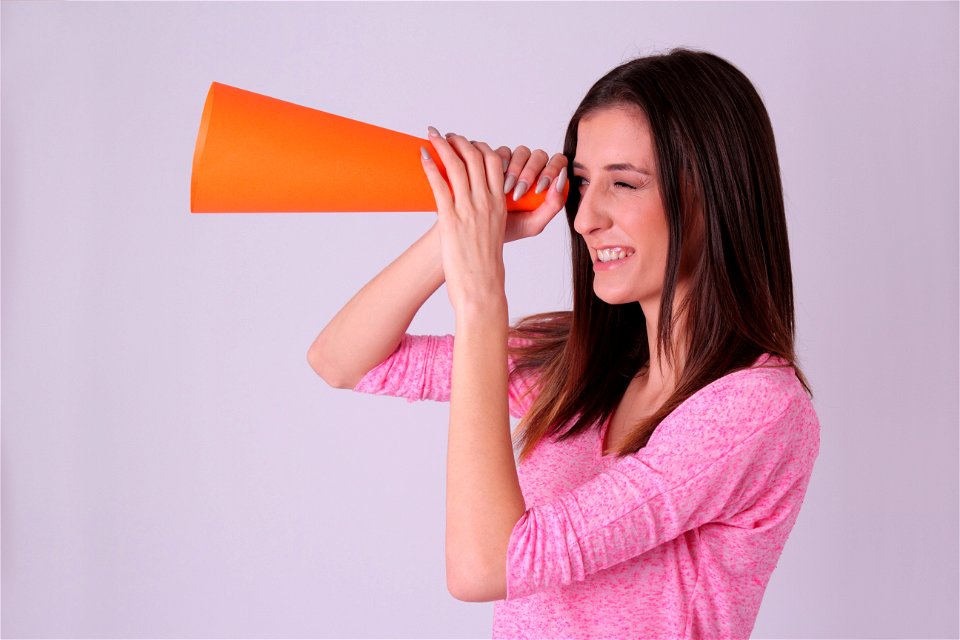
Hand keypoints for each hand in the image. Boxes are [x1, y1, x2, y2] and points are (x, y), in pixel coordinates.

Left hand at [420, 128, 508, 314]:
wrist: (482, 287)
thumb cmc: (485, 266)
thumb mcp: (496, 235)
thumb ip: (490, 216)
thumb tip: (480, 209)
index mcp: (500, 204)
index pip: (494, 163)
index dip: (479, 147)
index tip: (466, 143)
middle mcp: (486, 203)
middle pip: (475, 158)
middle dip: (459, 141)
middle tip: (446, 135)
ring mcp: (469, 210)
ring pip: (457, 166)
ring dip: (442, 146)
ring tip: (432, 136)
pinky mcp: (450, 220)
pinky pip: (440, 185)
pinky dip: (430, 167)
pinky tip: (423, 157)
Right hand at [488, 144, 567, 242]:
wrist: (482, 229)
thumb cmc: (510, 228)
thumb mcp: (534, 224)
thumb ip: (553, 206)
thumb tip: (560, 182)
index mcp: (547, 181)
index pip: (558, 163)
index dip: (552, 170)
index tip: (540, 188)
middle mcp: (533, 169)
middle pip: (540, 156)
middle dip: (531, 171)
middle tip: (520, 191)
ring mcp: (515, 162)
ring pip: (522, 152)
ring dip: (515, 169)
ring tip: (505, 190)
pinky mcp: (496, 159)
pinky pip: (503, 152)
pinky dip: (501, 162)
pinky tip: (496, 178)